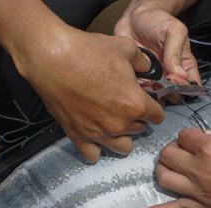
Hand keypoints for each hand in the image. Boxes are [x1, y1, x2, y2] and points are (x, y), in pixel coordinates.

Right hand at [17, 28, 164, 161]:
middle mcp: (119, 124)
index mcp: (135, 104)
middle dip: (137, 118)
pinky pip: (93, 155)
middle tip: (125, 104)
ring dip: (122, 136)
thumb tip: (148, 68)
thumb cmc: (88, 51)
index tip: (147, 100)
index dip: (154, 106)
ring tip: (113, 122)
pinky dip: (96, 149)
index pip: (157, 116)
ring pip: (123, 147)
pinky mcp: (78, 136)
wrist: (53, 58)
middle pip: (140, 130)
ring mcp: (99, 133)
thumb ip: (142, 61)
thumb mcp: (124, 48)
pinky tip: (95, 135)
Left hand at [114, 2, 201, 103]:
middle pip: (175, 96)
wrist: (134, 17)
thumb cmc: (158, 21)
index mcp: (184, 65)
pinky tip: (136, 79)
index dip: (185, 87)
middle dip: (169, 92)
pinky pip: (140, 92)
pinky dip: (138, 90)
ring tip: (147, 82)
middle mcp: (170, 75)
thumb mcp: (174, 31)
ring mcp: (154, 79)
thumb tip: (180, 75)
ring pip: (158, 97)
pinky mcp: (139, 79)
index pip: (191, 85)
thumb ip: (176, 52)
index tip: (174, 79)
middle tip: (160, 81)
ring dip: (153, 94)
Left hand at [143, 130, 210, 207]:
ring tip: (170, 169)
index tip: (197, 139)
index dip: (189, 135)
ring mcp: (196, 189)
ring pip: (164, 178)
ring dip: (163, 171)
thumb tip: (210, 140)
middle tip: (183, 152)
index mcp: (209, 147)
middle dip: (172, 149)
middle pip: (167, 155)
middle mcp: (197, 168)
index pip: (184, 135)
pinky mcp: (200, 207)